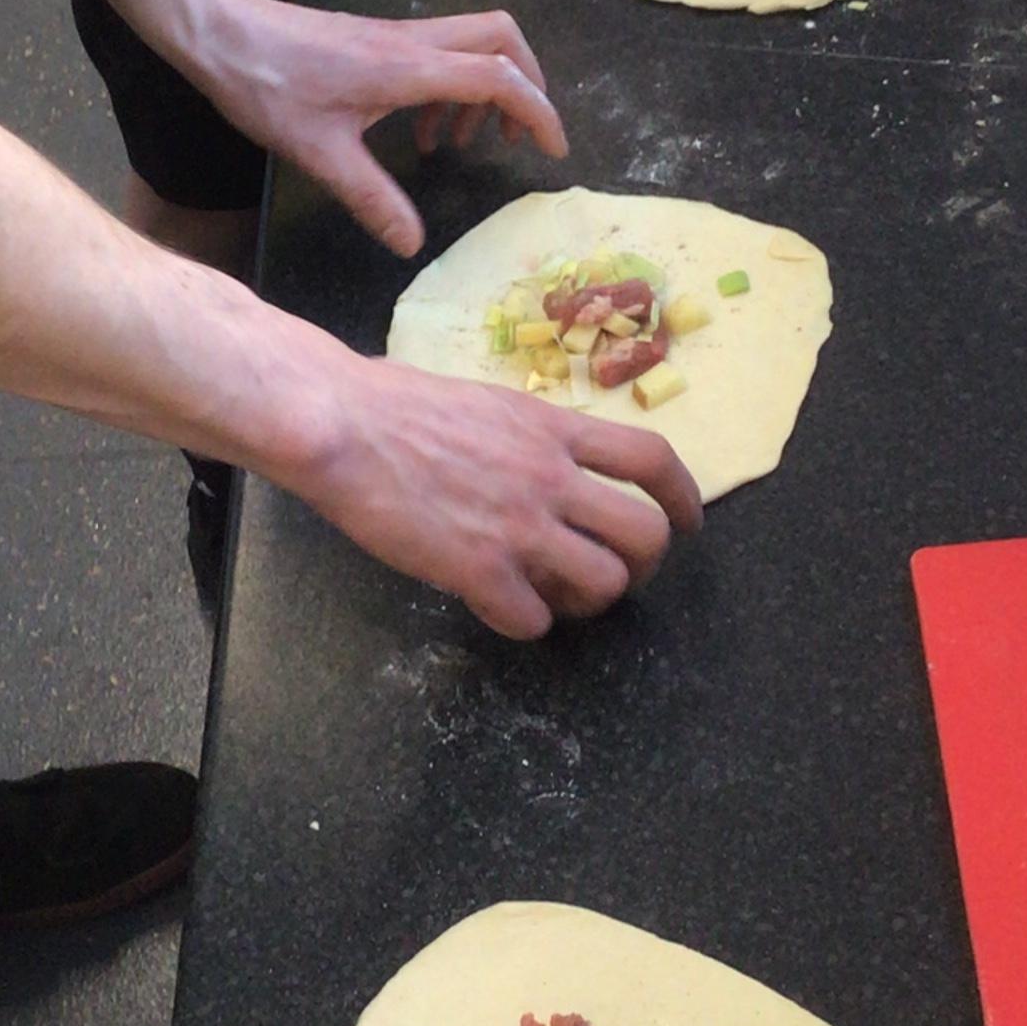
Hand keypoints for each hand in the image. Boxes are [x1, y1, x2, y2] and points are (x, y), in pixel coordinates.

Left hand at [189, 0, 567, 256]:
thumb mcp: (319, 155)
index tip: (552, 150)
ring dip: (482, 88)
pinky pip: (436, 53)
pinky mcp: (374, 38)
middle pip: (501, 39)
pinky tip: (418, 131)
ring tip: (461, 143)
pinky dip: (446, 88)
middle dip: (526, 83)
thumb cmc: (267, 88)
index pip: (500, 77)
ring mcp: (394, 35)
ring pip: (470, 43)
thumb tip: (412, 244)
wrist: (219, 32)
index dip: (537, 111)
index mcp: (410, 68)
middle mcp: (413, 42)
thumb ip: (371, 199)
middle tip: (516, 136)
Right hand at [294, 352, 702, 639]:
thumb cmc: (389, 404)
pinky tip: (499, 608)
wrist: (338, 425)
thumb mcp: (481, 402)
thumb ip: (520, 435)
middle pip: (646, 533)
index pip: (651, 459)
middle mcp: (549, 476)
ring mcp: (518, 525)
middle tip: (617, 576)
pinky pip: (533, 621)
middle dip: (645, 566)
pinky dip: (525, 623)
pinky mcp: (479, 569)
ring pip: (604, 584)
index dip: (683, 497)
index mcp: (551, 429)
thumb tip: (527, 453)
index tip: (688, 523)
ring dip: (588, 602)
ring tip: (556, 598)